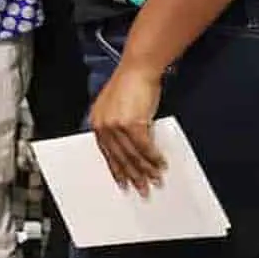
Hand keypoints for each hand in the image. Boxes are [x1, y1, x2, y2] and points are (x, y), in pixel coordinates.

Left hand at [89, 62, 167, 195]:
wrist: (138, 69)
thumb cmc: (131, 85)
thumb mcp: (118, 108)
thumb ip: (120, 127)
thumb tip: (133, 150)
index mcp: (97, 122)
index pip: (106, 152)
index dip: (116, 169)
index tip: (123, 182)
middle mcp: (103, 125)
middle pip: (119, 157)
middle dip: (132, 175)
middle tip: (142, 189)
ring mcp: (116, 126)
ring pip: (133, 155)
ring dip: (146, 170)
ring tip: (155, 180)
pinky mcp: (132, 124)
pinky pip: (145, 148)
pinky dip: (154, 158)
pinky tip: (161, 165)